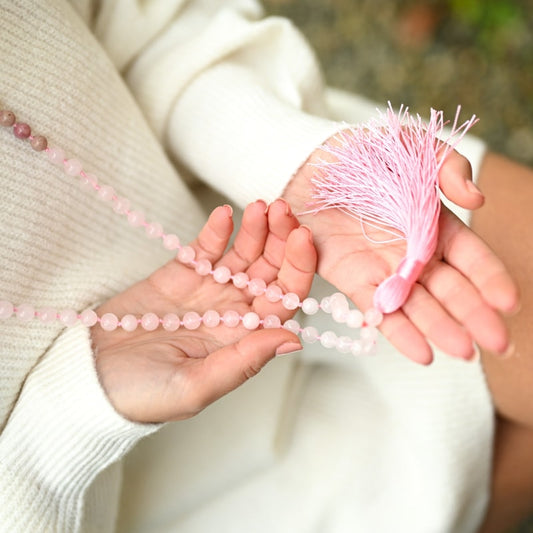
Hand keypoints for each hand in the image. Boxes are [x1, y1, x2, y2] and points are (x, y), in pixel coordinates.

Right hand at [90, 199, 316, 422]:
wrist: (92, 376)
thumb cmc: (142, 394)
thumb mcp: (195, 386)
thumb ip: (244, 361)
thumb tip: (294, 341)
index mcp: (244, 338)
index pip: (286, 299)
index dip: (298, 268)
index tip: (301, 237)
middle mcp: (233, 311)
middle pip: (271, 270)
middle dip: (282, 238)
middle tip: (282, 209)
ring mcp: (209, 290)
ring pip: (244, 254)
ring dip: (256, 229)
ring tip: (259, 206)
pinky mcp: (181, 275)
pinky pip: (206, 248)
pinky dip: (217, 230)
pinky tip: (225, 214)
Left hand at [285, 140, 518, 364]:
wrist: (307, 166)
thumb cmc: (360, 154)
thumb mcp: (409, 149)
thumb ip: (446, 166)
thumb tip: (476, 198)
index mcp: (434, 224)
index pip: (470, 256)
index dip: (489, 278)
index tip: (507, 302)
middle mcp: (413, 253)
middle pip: (450, 288)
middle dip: (474, 315)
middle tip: (497, 342)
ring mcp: (383, 269)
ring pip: (418, 305)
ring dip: (440, 328)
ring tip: (463, 352)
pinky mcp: (353, 280)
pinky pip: (377, 308)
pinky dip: (398, 330)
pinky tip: (421, 352)